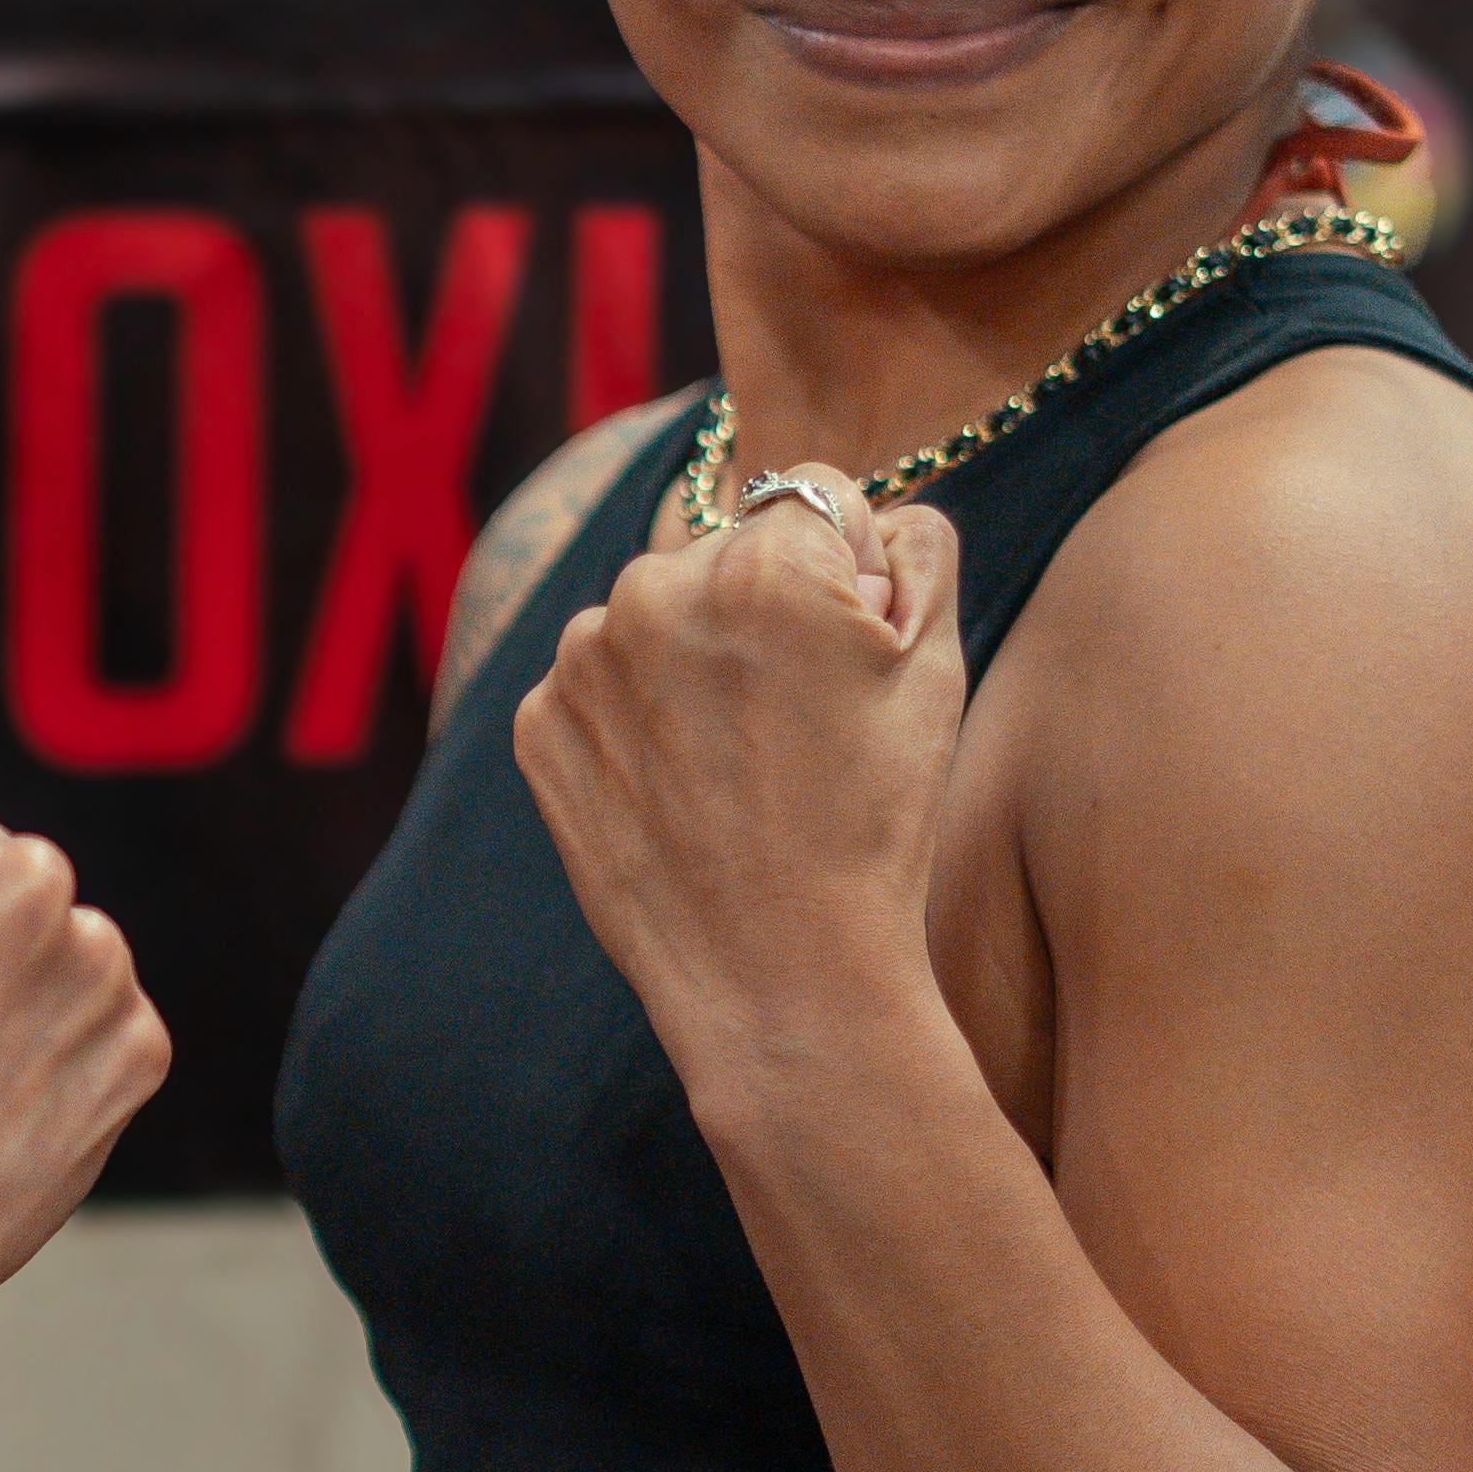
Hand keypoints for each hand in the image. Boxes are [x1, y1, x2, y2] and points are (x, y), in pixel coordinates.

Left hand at [512, 467, 965, 1101]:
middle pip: (727, 555)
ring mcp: (580, 660)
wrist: (776, 974)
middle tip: (798, 723)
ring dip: (692, 660)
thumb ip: (917, 547)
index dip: (850, 571)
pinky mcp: (536, 724)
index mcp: (761, 561)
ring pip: (657, 618)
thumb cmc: (873, 821)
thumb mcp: (936, 666)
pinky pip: (600, 685)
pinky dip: (636, 721)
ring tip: (738, 765)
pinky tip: (681, 790)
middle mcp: (651, 588)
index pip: (812, 497)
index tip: (855, 651)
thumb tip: (867, 517)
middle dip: (763, 611)